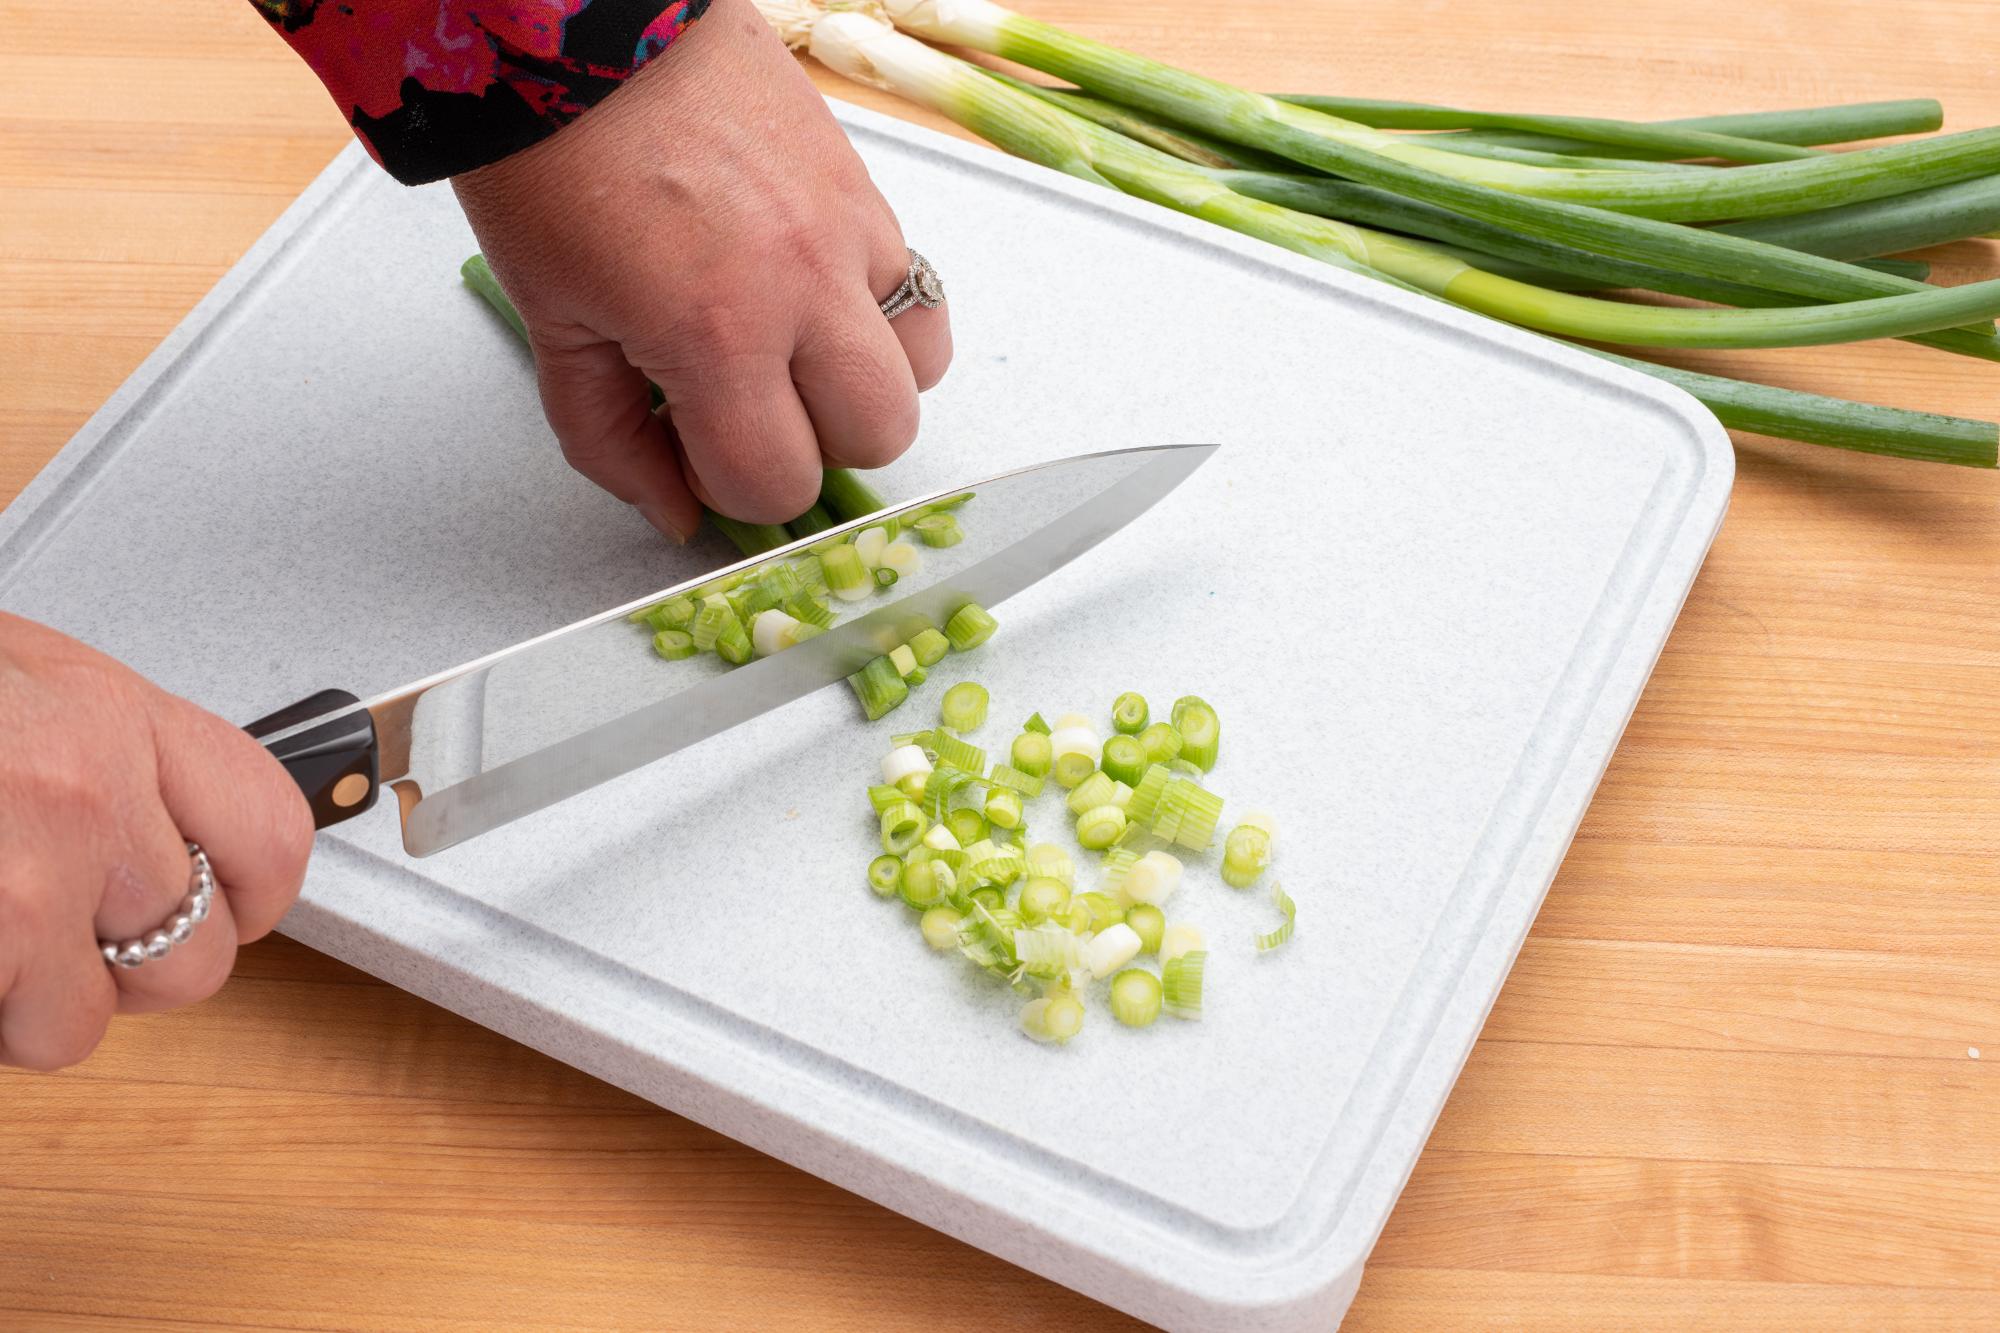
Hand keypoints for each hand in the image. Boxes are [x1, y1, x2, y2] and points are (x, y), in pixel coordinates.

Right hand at [0, 613, 314, 1069]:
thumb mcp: (21, 678)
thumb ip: (110, 750)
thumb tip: (171, 815)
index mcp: (111, 714)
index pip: (274, 833)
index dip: (262, 896)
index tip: (242, 911)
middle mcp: (82, 794)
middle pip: (194, 959)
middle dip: (134, 971)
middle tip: (71, 940)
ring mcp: (20, 882)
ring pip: (80, 1024)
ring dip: (30, 1005)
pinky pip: (2, 1036)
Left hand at [451, 0, 951, 541]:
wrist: (585, 22)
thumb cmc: (551, 153)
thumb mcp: (553, 322)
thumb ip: (611, 436)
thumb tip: (672, 510)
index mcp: (715, 331)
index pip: (776, 480)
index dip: (729, 487)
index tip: (691, 455)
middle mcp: (803, 285)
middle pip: (877, 438)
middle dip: (812, 445)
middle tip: (746, 410)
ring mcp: (849, 231)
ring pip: (920, 369)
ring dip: (862, 383)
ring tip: (793, 352)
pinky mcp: (867, 188)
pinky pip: (917, 287)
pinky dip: (880, 314)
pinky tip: (812, 294)